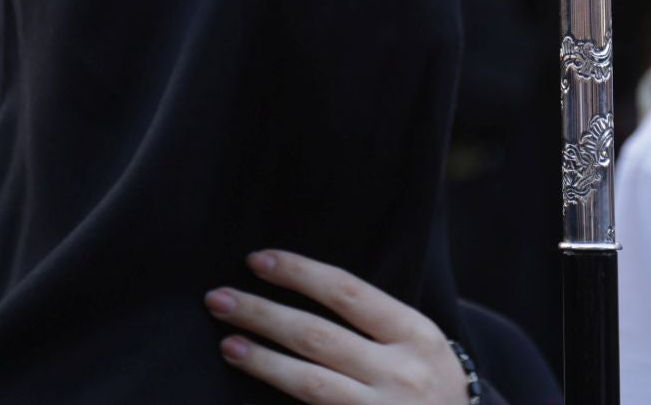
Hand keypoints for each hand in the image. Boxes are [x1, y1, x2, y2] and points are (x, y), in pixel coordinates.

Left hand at [207, 250, 468, 403]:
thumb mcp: (421, 347)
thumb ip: (376, 324)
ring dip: (262, 361)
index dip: (298, 273)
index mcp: (415, 334)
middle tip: (218, 299)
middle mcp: (400, 372)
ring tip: (227, 344)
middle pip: (316, 336)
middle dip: (262, 314)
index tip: (257, 260)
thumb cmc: (432, 389)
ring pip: (309, 383)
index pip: (346, 291)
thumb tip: (304, 288)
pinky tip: (244, 401)